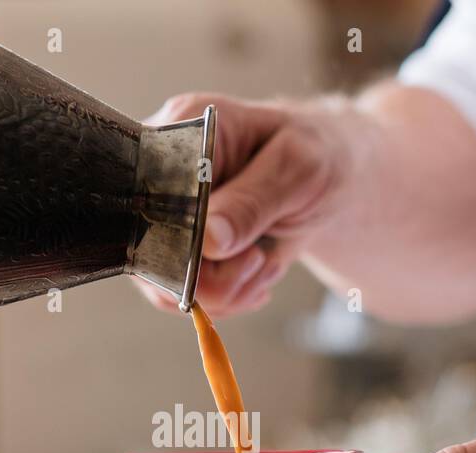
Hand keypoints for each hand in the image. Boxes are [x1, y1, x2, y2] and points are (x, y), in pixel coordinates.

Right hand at [135, 93, 358, 316]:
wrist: (331, 182)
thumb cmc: (318, 155)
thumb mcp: (297, 169)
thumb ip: (252, 202)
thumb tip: (209, 238)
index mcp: (180, 131)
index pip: (145, 192)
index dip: (179, 234)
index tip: (227, 247)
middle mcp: (159, 175)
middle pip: (147, 246)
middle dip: (208, 275)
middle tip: (256, 260)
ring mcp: (165, 217)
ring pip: (164, 282)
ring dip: (223, 290)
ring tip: (262, 263)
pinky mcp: (178, 249)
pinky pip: (182, 296)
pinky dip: (225, 298)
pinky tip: (254, 274)